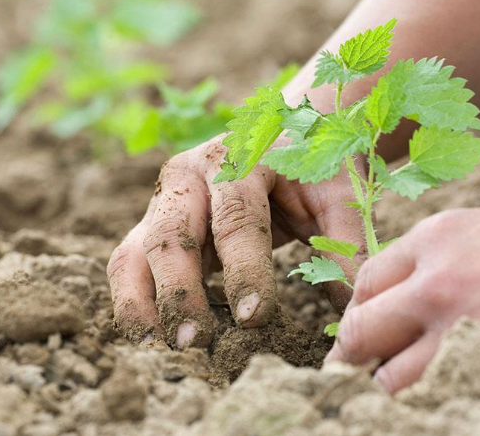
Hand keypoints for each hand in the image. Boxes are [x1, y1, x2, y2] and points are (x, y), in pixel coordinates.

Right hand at [107, 135, 364, 347]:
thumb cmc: (310, 166)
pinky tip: (150, 340)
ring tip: (157, 350)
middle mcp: (189, 176)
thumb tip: (352, 311)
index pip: (237, 220)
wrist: (282, 131)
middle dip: (181, 293)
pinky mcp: (151, 224)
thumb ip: (344, 248)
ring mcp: (164, 199)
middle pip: (172, 235)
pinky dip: (132, 302)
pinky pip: (128, 264)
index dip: (245, 270)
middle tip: (195, 343)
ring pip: (133, 252)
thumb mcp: (335, 196)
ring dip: (141, 303)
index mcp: (238, 159)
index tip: (255, 317)